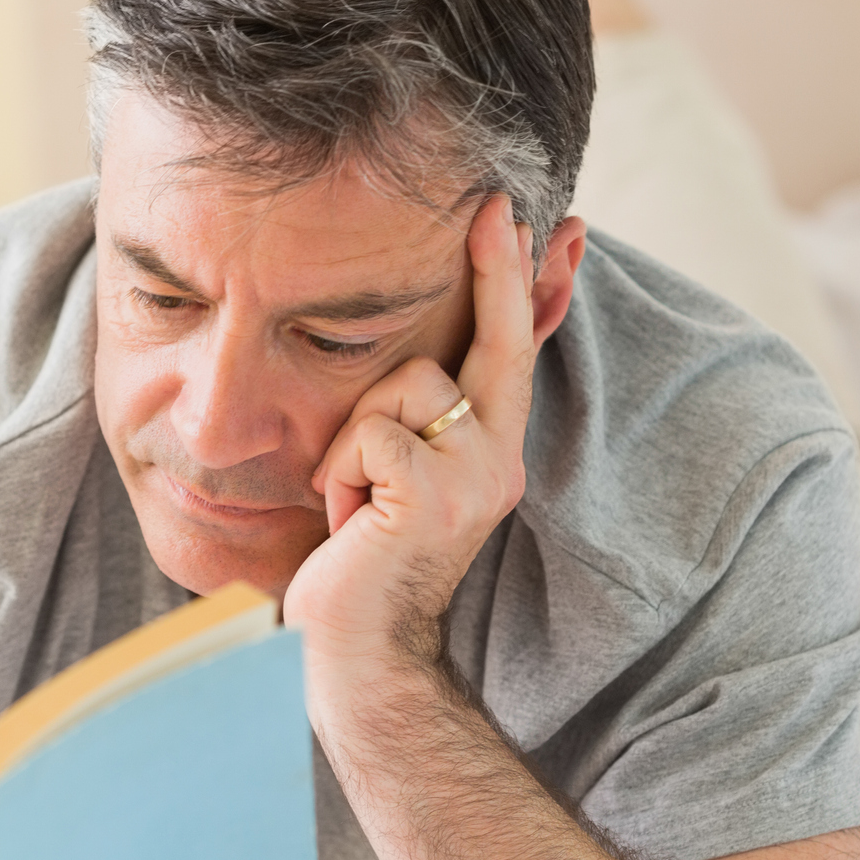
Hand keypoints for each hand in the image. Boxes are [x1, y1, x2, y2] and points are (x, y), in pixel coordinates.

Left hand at [283, 195, 538, 705]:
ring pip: (403, 384)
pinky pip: (371, 434)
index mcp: (490, 452)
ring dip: (354, 436)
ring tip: (351, 497)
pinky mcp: (436, 496)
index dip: (515, 283)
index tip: (520, 218)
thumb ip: (411, 415)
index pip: (509, 351)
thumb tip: (420, 360)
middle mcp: (499, 459)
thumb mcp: (388, 476)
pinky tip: (343, 519)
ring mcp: (476, 477)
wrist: (354, 652)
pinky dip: (339, 471)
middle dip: (495, 269)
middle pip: (492, 341)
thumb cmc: (355, 564)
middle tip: (494, 207)